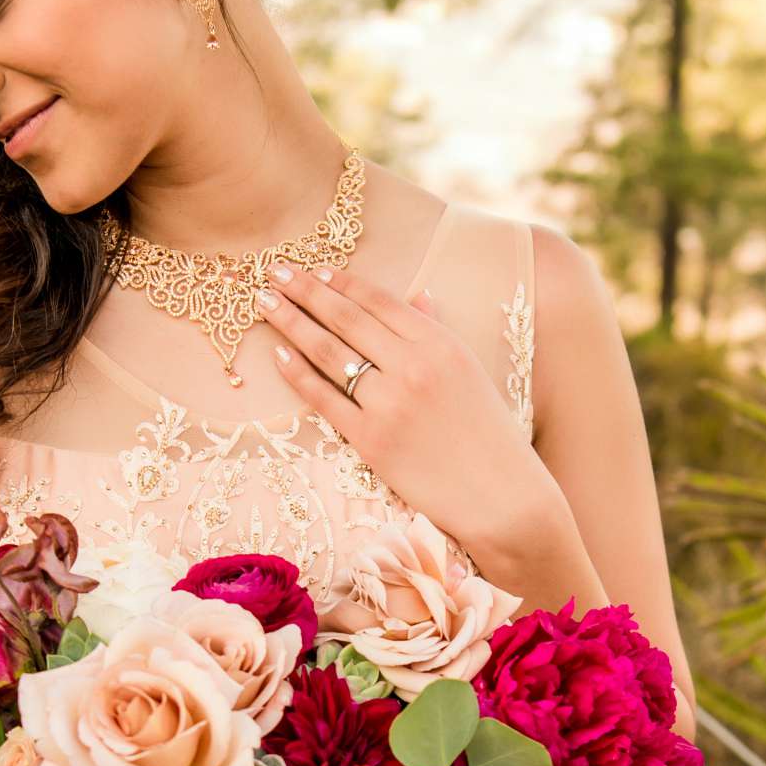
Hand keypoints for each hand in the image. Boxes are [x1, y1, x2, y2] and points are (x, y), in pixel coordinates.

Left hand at [258, 260, 554, 557]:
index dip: (343, 283)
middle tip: (276, 274)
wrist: (500, 495)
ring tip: (266, 304)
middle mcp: (413, 367)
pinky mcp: (371, 441)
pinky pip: (324, 399)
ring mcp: (389, 404)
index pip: (380, 302)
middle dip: (306, 291)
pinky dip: (298, 374)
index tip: (315, 270)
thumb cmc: (488, 433)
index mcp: (440, 344)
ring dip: (292, 323)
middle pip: (346, 319)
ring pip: (329, 353)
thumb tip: (418, 295)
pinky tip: (278, 354)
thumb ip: (438, 332)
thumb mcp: (470, 372)